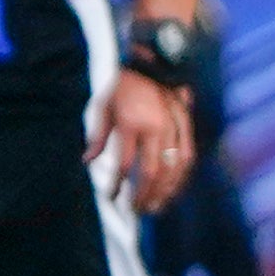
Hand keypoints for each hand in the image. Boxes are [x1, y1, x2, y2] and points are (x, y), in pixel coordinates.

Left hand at [87, 67, 194, 213]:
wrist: (153, 63)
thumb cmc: (123, 87)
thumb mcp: (103, 107)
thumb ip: (98, 137)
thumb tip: (88, 162)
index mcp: (131, 123)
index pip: (124, 164)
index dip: (117, 185)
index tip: (111, 197)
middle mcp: (155, 128)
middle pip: (150, 173)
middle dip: (142, 195)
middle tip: (136, 211)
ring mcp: (174, 128)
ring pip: (172, 169)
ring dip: (163, 192)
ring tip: (154, 207)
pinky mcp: (186, 126)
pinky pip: (186, 158)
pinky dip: (180, 177)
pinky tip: (173, 190)